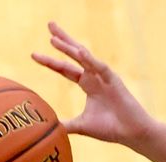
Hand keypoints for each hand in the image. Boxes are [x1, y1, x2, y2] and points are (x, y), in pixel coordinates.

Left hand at [33, 22, 153, 146]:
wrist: (131, 133)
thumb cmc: (109, 128)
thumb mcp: (81, 126)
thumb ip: (66, 125)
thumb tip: (48, 128)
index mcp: (87, 84)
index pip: (65, 69)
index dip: (51, 61)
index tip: (34, 54)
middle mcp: (94, 76)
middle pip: (74, 54)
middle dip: (62, 40)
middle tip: (49, 24)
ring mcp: (104, 76)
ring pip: (84, 57)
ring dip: (69, 47)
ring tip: (53, 39)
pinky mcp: (114, 80)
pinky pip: (100, 67)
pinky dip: (89, 59)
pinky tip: (78, 51)